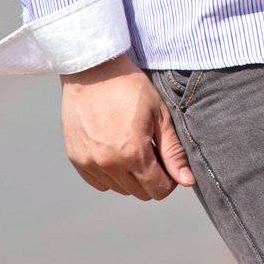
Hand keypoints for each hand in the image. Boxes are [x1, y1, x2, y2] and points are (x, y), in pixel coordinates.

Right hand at [60, 53, 195, 199]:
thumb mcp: (158, 114)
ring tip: (132, 147)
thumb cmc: (129, 87)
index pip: (158, 190)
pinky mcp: (76, 159)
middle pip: (139, 193)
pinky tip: (115, 150)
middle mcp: (109, 164)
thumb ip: (173, 151)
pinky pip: (99, 182)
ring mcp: (90, 163)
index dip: (169, 180)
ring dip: (130, 177)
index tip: (169, 163)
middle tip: (152, 152)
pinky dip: (110, 174)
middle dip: (151, 178)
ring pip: (119, 189)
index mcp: (132, 153)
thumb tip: (187, 181)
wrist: (92, 70)